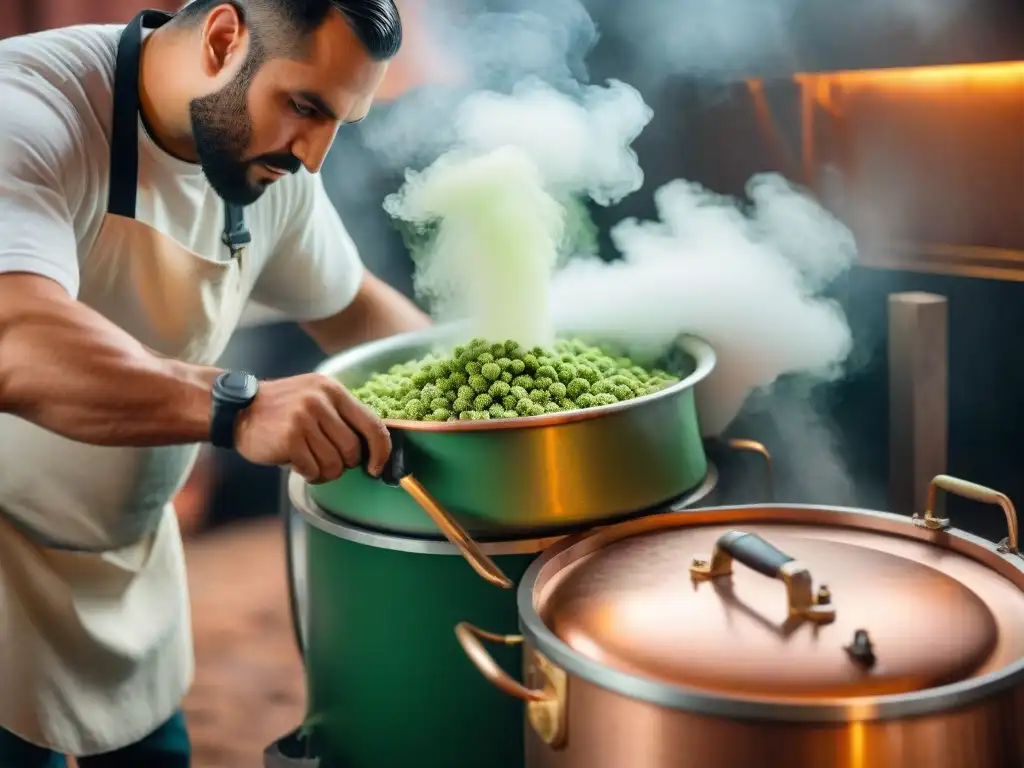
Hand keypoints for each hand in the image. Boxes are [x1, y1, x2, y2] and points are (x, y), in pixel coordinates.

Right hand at [234, 373, 390, 482]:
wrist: (236, 409)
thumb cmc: (282, 410)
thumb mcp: (315, 398)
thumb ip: (342, 416)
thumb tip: (375, 449)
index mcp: (333, 390)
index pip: (373, 424)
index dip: (381, 451)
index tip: (376, 468)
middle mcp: (320, 401)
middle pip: (353, 450)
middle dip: (343, 464)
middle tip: (325, 459)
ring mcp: (304, 418)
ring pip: (334, 464)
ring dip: (324, 472)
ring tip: (309, 462)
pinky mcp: (289, 438)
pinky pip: (313, 470)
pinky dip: (308, 474)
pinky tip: (296, 464)